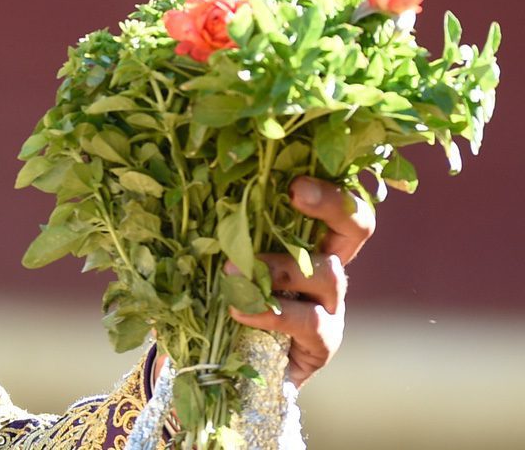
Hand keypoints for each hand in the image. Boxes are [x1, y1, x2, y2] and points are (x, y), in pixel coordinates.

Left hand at [229, 175, 374, 384]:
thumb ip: (215, 231)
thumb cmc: (218, 301)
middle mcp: (327, 267)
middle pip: (357, 227)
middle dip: (333, 204)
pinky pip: (310, 322)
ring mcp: (330, 306)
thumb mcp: (214, 260)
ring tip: (232, 272)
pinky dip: (271, 313)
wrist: (225, 368)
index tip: (295, 178)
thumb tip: (188, 188)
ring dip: (279, 267)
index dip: (326, 185)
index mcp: (305, 240)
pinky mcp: (323, 343)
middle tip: (296, 192)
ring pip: (329, 274)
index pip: (331, 200)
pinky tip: (239, 311)